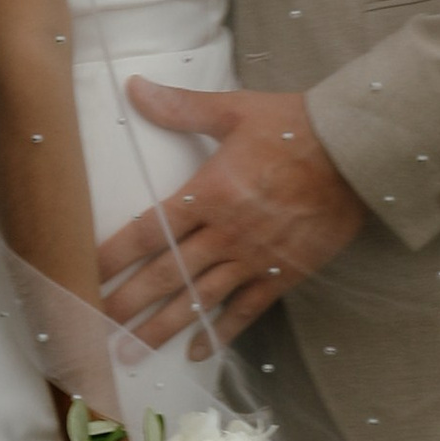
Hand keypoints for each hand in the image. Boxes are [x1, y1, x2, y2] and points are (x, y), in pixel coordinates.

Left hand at [97, 81, 367, 351]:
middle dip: (127, 304)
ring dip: (163, 328)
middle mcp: (226, 233)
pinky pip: (246, 310)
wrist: (356, 153)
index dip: (112, 255)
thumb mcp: (235, 110)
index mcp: (208, 193)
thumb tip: (134, 87)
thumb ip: (181, 108)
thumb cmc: (295, 127)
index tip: (83, 275)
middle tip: (95, 328)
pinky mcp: (284, 273)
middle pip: (166, 275)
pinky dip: (220, 333)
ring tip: (131, 353)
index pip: (147, 230)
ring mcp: (255, 258)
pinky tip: (197, 352)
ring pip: (199, 300)